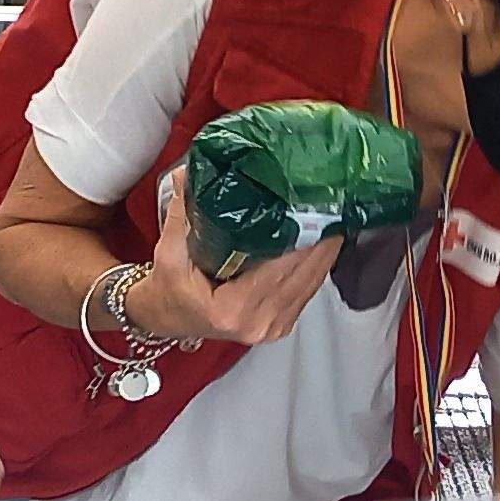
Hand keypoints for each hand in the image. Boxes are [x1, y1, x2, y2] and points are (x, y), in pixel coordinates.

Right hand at [128, 169, 339, 347]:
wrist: (166, 318)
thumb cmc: (168, 291)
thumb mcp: (169, 252)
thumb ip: (182, 212)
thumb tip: (187, 173)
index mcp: (232, 310)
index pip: (281, 270)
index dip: (305, 242)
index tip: (318, 212)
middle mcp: (259, 323)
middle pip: (304, 276)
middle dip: (322, 241)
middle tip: (332, 206)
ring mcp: (272, 327)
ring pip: (311, 286)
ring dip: (324, 253)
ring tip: (333, 219)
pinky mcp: (280, 325)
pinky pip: (306, 294)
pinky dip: (316, 268)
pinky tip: (322, 243)